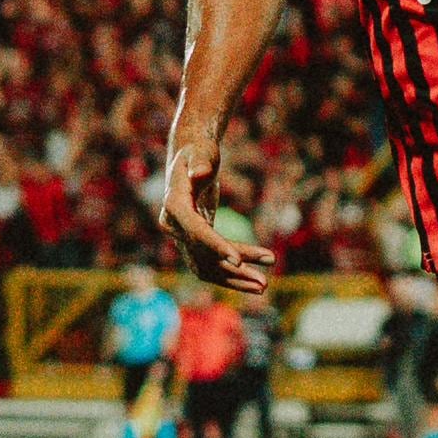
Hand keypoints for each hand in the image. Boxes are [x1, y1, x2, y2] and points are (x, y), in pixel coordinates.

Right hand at [157, 142, 275, 292]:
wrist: (190, 158)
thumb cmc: (198, 151)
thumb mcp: (200, 151)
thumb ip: (199, 162)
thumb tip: (199, 173)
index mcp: (174, 205)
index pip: (195, 231)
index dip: (215, 246)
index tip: (238, 261)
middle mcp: (173, 226)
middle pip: (204, 253)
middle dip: (234, 269)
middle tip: (264, 283)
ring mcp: (181, 236)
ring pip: (208, 266)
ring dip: (235, 279)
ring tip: (263, 286)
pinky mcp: (194, 241)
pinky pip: (211, 263)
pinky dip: (231, 273)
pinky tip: (253, 280)